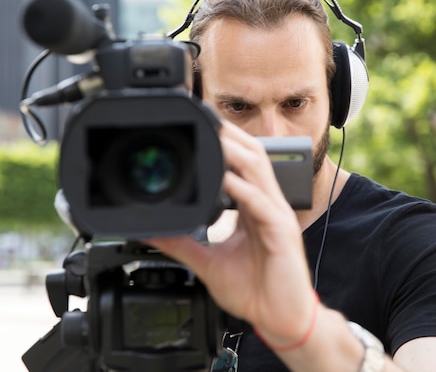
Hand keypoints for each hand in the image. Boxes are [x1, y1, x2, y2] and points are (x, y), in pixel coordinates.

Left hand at [145, 120, 316, 345]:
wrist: (281, 319)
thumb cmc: (255, 290)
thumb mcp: (209, 262)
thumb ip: (183, 243)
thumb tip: (153, 231)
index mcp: (253, 208)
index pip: (241, 165)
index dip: (224, 143)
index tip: (198, 127)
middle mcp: (267, 205)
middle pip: (253, 156)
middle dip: (231, 134)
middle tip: (203, 116)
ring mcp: (277, 216)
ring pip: (259, 171)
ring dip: (236, 151)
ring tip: (212, 135)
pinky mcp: (282, 232)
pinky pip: (262, 204)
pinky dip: (243, 189)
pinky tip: (226, 180)